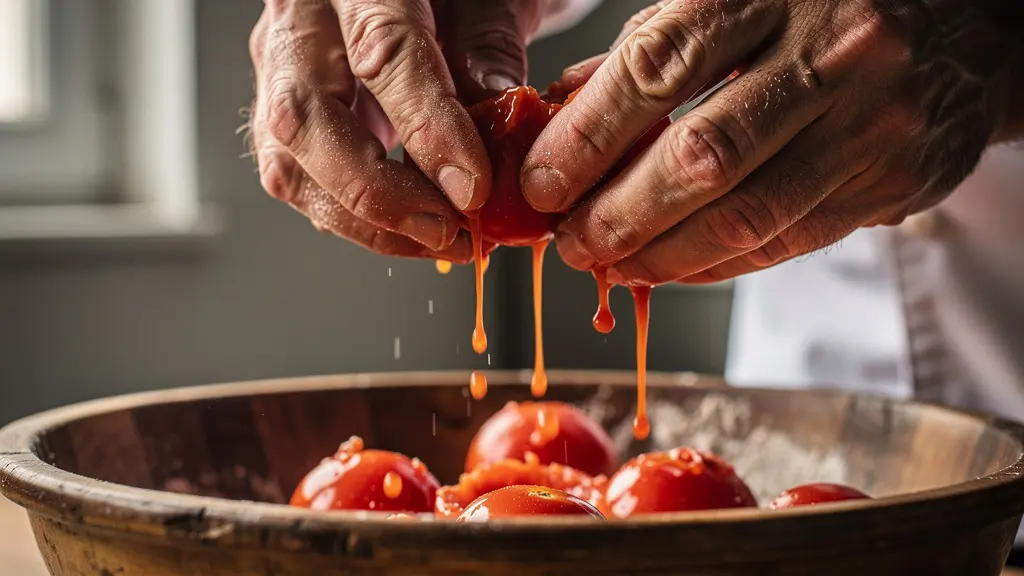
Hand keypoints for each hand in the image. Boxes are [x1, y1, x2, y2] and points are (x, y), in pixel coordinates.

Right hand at [248, 0, 544, 260]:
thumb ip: (488, 42)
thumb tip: (494, 121)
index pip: (381, 53)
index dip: (428, 128)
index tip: (471, 185)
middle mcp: (299, 19)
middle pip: (305, 118)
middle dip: (377, 192)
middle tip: (445, 228)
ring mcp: (282, 67)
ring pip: (289, 161)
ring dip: (364, 220)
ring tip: (437, 239)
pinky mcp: (284, 110)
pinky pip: (301, 177)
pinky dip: (355, 217)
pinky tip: (408, 228)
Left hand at [522, 0, 1020, 283]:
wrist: (969, 28)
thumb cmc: (826, 7)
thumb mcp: (736, 0)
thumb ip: (651, 52)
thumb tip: (560, 115)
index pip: (657, 67)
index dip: (586, 137)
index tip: (540, 184)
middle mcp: (833, 50)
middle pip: (699, 156)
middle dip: (616, 213)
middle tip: (569, 243)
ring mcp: (874, 120)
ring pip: (745, 215)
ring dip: (660, 256)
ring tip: (609, 263)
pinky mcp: (896, 181)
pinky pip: (788, 242)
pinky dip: (716, 265)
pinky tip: (671, 268)